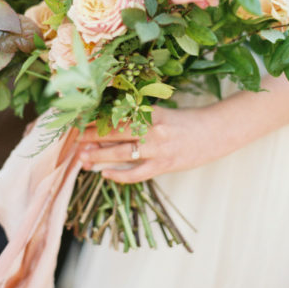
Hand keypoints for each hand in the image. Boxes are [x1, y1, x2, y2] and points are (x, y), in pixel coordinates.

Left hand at [78, 105, 219, 182]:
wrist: (216, 132)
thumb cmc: (187, 121)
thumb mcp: (162, 113)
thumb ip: (139, 117)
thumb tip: (110, 123)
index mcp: (152, 112)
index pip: (118, 115)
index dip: (96, 118)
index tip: (79, 119)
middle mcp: (153, 129)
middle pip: (116, 132)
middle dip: (91, 135)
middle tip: (73, 138)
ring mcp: (159, 149)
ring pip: (122, 153)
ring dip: (99, 155)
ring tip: (82, 158)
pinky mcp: (165, 166)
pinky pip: (137, 173)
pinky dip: (119, 175)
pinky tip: (105, 174)